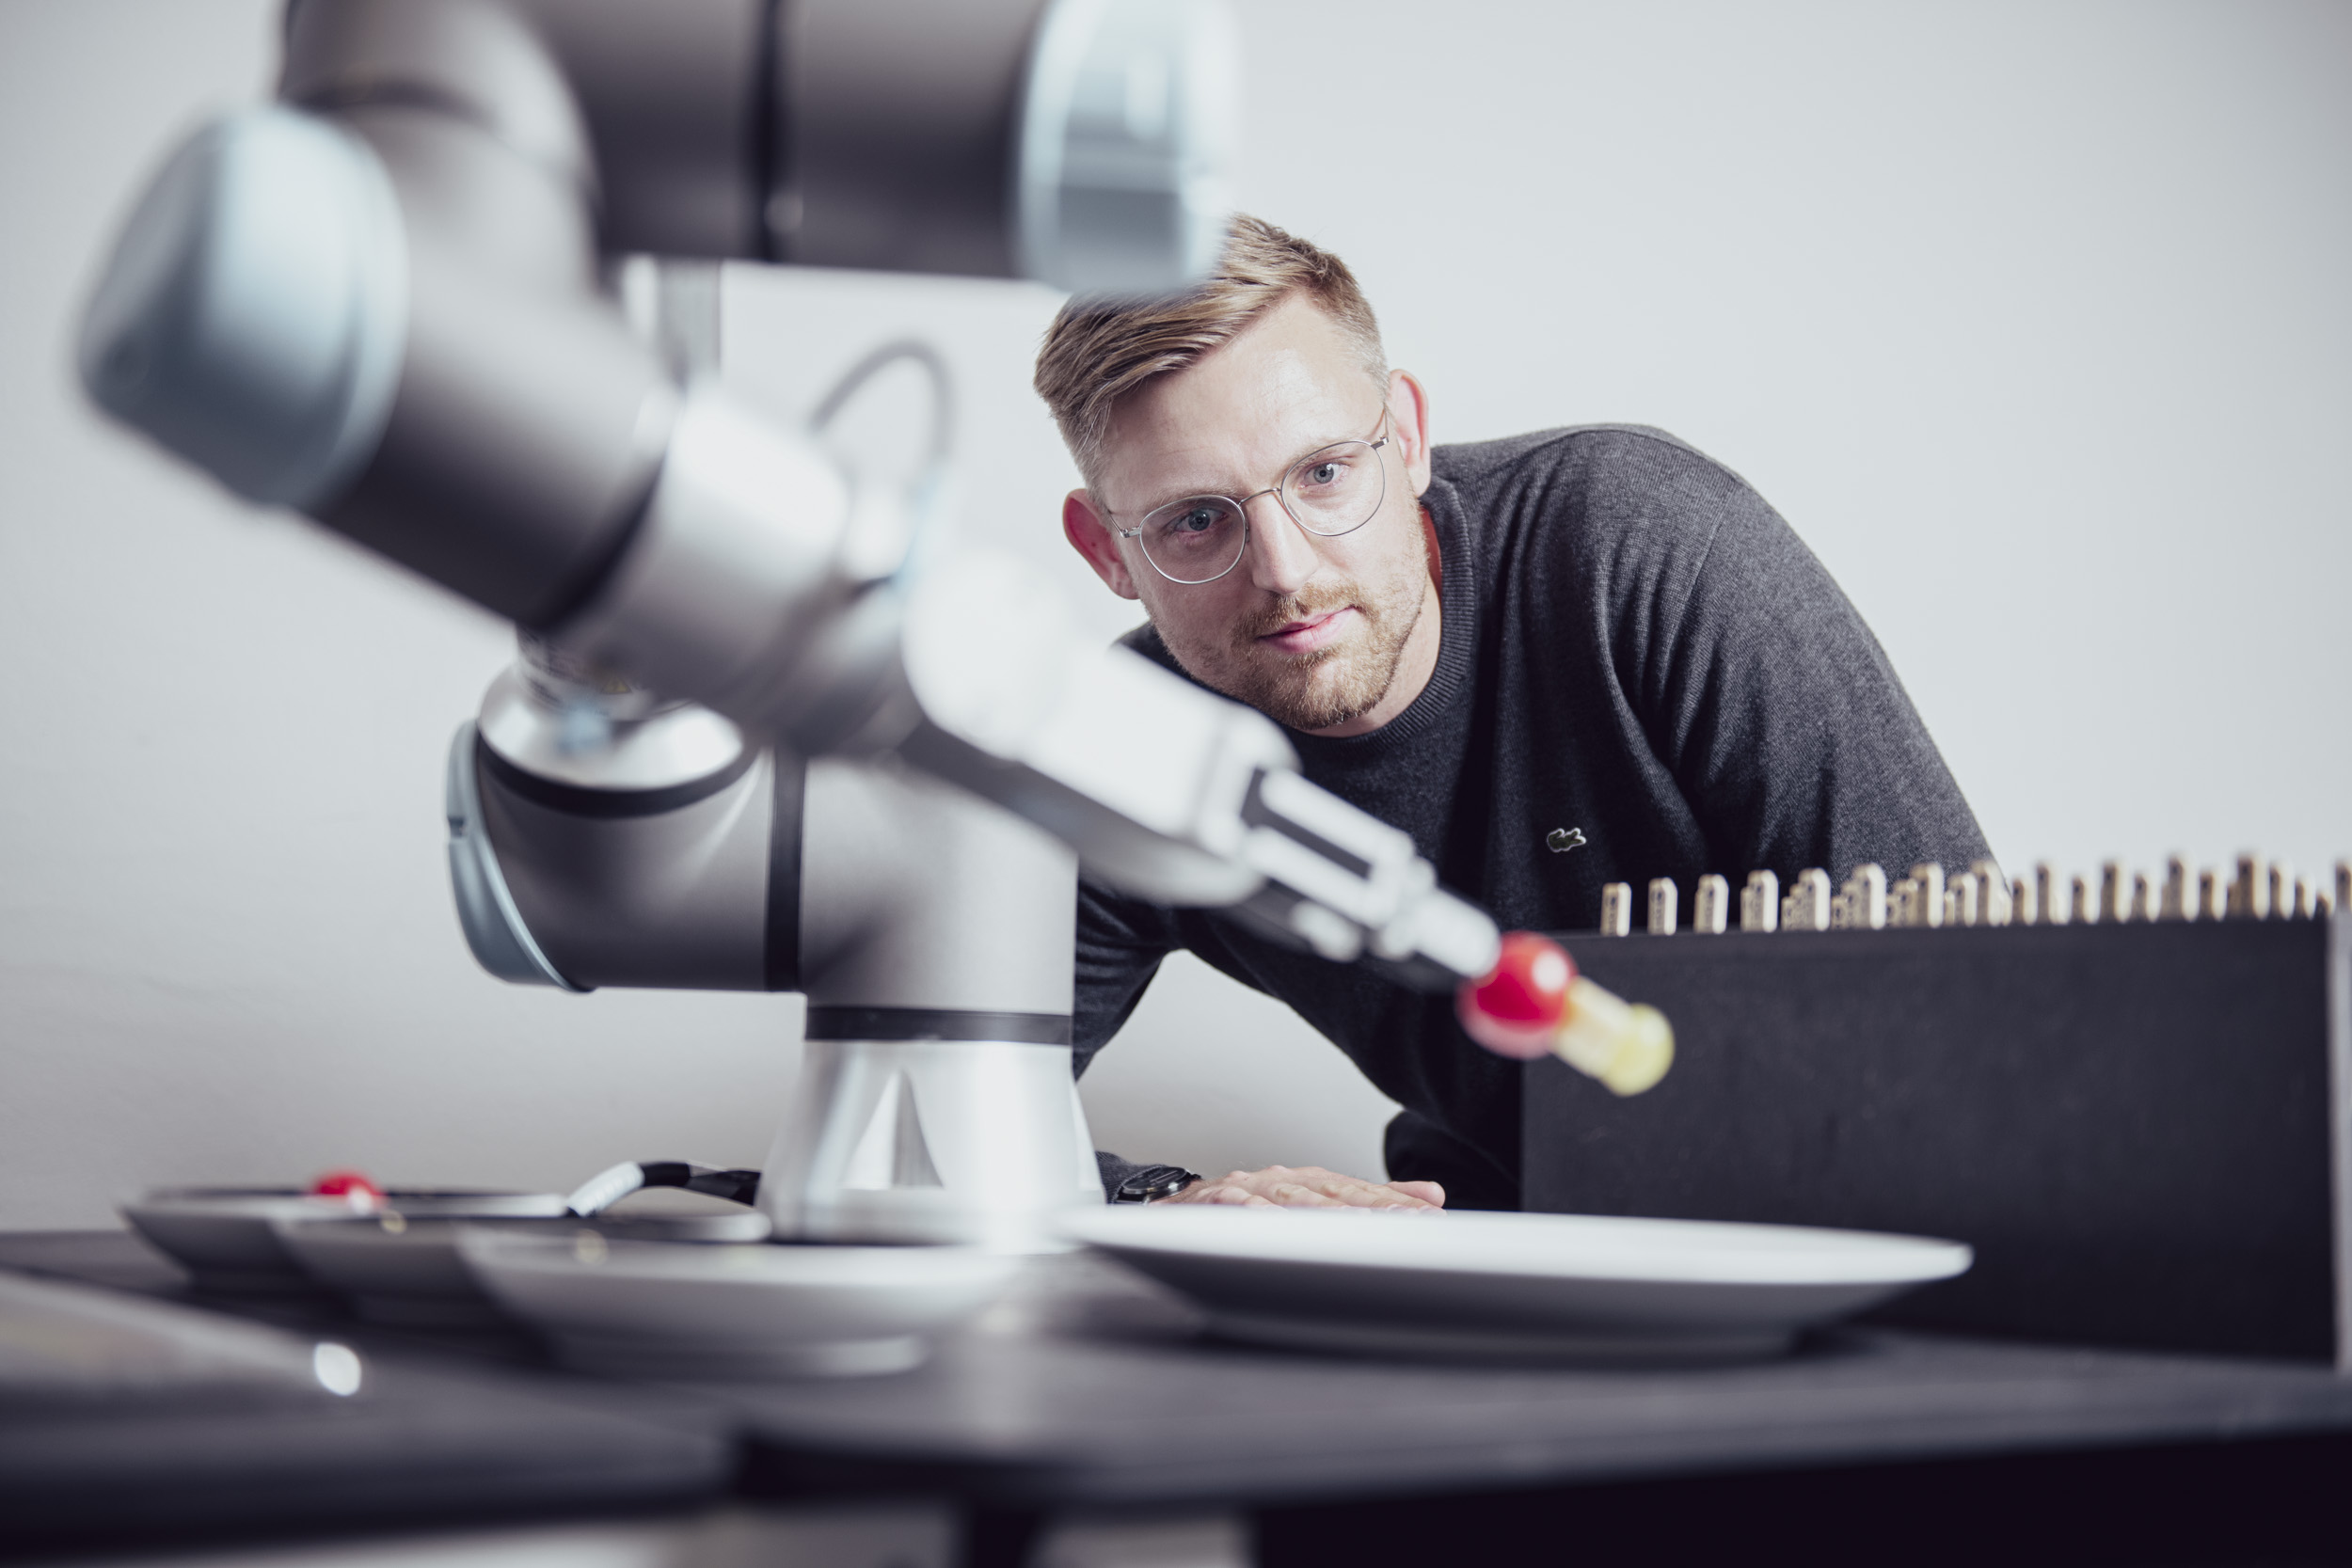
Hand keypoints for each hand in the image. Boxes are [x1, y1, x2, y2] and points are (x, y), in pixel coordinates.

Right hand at [1156, 1164, 1444, 1210]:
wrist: (1180, 1207)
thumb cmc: (1252, 1208)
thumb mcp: (1313, 1203)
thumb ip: (1372, 1199)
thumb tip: (1433, 1194)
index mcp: (1309, 1183)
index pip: (1359, 1191)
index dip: (1394, 1202)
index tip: (1430, 1214)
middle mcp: (1283, 1181)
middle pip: (1332, 1191)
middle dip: (1370, 1205)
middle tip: (1406, 1220)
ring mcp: (1248, 1188)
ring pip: (1291, 1198)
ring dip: (1324, 1211)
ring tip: (1357, 1225)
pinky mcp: (1213, 1202)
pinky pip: (1237, 1206)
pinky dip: (1258, 1213)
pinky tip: (1278, 1224)